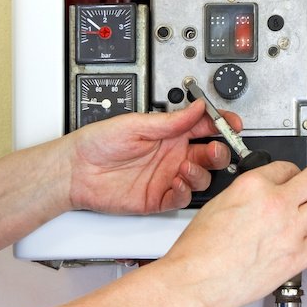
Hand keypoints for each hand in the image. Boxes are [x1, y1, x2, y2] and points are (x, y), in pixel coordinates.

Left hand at [67, 100, 241, 213]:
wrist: (75, 171)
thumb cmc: (97, 143)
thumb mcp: (135, 124)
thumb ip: (171, 121)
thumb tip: (198, 107)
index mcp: (169, 133)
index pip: (204, 127)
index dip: (221, 125)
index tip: (231, 124)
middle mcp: (171, 155)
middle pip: (209, 154)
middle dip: (219, 152)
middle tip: (215, 150)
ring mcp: (166, 177)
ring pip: (200, 178)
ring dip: (200, 173)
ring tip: (184, 168)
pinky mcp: (158, 198)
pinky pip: (182, 198)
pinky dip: (184, 193)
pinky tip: (176, 184)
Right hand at [160, 161, 306, 306]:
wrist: (198, 280)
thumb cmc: (200, 249)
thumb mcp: (218, 204)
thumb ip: (247, 195)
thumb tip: (261, 195)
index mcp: (253, 186)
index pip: (287, 166)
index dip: (290, 174)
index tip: (291, 181)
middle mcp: (276, 203)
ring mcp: (291, 230)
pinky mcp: (299, 257)